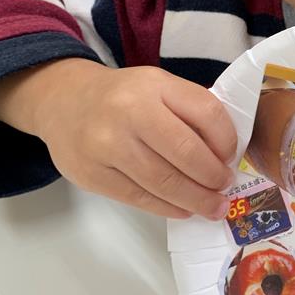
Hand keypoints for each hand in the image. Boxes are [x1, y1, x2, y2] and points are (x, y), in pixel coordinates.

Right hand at [33, 60, 236, 219]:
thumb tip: (224, 154)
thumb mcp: (158, 87)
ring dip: (196, 199)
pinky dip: (168, 207)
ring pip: (163, 182)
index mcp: (154, 85)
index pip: (206, 112)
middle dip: (213, 177)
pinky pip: (139, 198)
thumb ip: (189, 111)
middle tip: (225, 188)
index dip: (227, 140)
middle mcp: (130, 112)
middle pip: (186, 152)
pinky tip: (183, 209)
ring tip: (213, 207)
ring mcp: (107, 145)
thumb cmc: (123, 97)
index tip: (231, 157)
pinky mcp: (92, 174)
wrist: (63, 102)